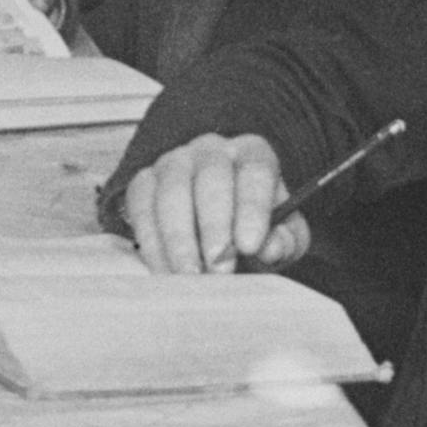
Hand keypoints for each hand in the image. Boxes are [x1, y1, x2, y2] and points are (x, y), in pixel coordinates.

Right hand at [117, 134, 290, 275]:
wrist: (215, 226)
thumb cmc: (252, 228)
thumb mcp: (280, 235)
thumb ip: (284, 240)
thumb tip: (270, 247)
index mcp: (253, 154)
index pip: (256, 172)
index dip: (253, 208)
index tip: (250, 246)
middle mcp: (212, 150)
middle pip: (211, 177)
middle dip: (214, 226)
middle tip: (219, 267)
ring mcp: (173, 163)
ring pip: (172, 192)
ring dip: (180, 239)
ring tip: (191, 276)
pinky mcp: (143, 183)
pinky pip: (143, 208)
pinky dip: (153, 244)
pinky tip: (166, 272)